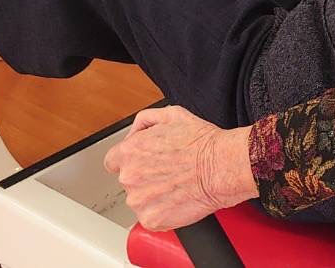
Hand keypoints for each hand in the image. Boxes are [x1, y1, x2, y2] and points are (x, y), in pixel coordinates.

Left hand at [103, 106, 256, 231]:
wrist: (222, 166)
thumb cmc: (202, 143)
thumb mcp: (172, 115)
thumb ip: (145, 120)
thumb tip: (136, 132)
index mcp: (129, 152)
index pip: (112, 161)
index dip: (130, 160)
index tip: (142, 163)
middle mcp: (129, 177)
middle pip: (128, 180)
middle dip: (144, 177)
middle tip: (167, 172)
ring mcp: (139, 201)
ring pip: (139, 200)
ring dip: (152, 195)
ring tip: (175, 185)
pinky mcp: (152, 220)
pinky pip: (151, 217)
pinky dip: (162, 211)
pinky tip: (177, 199)